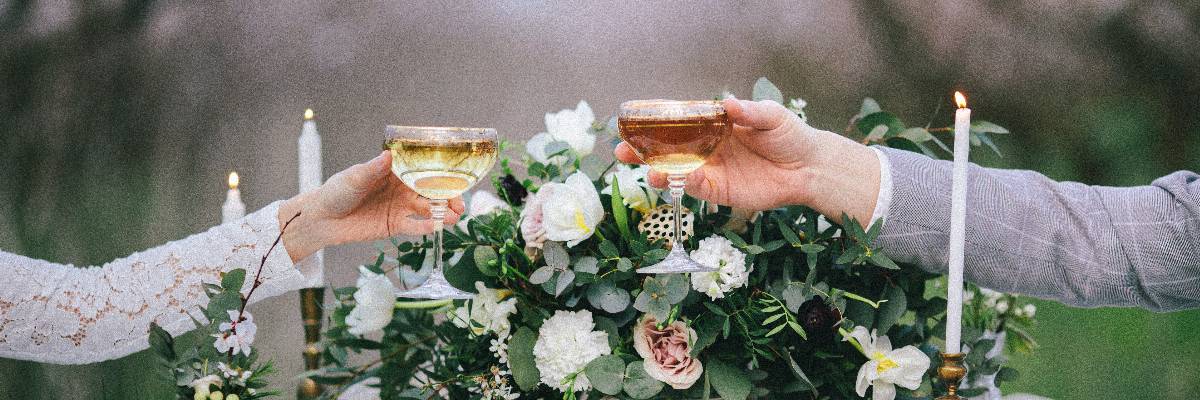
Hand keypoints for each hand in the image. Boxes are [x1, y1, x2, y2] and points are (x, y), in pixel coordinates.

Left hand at [278, 151, 464, 261]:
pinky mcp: (395, 225)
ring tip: (454, 217)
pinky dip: (427, 227)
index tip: (455, 175)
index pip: (422, 169)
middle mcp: (402, 188)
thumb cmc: (336, 191)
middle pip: (431, 191)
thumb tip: (389, 155)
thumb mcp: (354, 177)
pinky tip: (437, 227)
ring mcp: (400, 207)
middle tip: (460, 204)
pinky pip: (415, 226)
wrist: (322, 219)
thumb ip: (373, 169)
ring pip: (427, 209)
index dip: (440, 172)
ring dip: (442, 212)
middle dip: (448, 196)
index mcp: (395, 171)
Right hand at [614, 98, 879, 223]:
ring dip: (657, 170)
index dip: (655, 123)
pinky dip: (681, 183)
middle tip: (622, 150)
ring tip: (646, 169)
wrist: (808, 168)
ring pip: (675, 171)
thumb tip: (729, 103)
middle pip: (667, 149)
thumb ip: (749, 111)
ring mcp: (710, 170)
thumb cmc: (789, 135)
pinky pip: (695, 188)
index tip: (633, 122)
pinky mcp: (719, 191)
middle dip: (643, 151)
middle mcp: (706, 147)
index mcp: (713, 125)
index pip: (678, 122)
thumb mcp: (771, 116)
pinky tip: (672, 178)